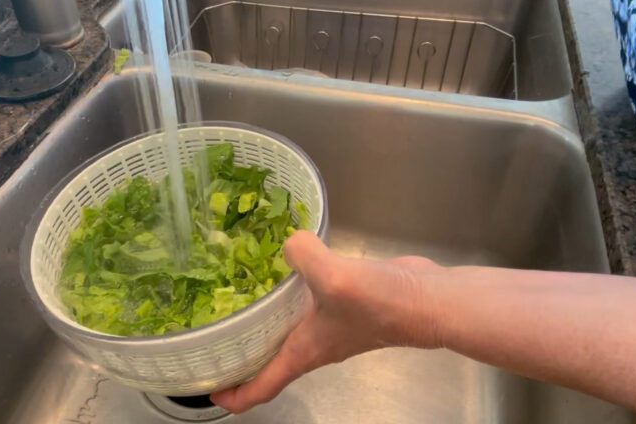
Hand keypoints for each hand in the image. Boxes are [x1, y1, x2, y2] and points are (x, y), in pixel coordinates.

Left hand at [210, 231, 443, 412]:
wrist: (428, 299)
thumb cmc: (381, 304)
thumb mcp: (333, 278)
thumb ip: (302, 255)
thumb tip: (289, 241)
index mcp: (303, 353)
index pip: (262, 388)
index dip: (232, 395)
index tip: (207, 389)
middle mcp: (313, 344)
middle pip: (268, 361)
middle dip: (239, 354)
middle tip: (213, 334)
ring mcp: (329, 325)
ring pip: (285, 330)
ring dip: (262, 320)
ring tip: (236, 294)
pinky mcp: (343, 303)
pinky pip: (304, 301)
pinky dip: (286, 293)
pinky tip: (280, 266)